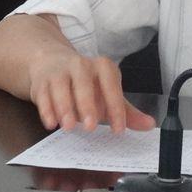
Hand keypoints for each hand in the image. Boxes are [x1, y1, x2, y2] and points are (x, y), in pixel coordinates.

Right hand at [28, 53, 154, 133]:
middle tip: (91, 127)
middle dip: (87, 105)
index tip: (118, 129)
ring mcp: (59, 71)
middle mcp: (81, 65)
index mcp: (103, 67)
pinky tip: (51, 123)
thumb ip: (126, 111)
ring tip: (69, 127)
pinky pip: (43, 94)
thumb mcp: (107, 93)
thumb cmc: (85, 83)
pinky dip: (46, 109)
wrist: (51, 62)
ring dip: (65, 108)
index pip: (111, 86)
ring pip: (61, 87)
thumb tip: (149, 125)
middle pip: (84, 83)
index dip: (115, 108)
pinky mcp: (41, 81)